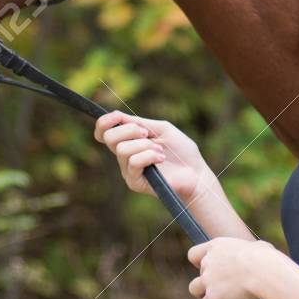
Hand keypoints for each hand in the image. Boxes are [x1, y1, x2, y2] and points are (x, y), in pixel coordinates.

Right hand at [94, 110, 214, 202]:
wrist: (195, 172)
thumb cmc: (181, 150)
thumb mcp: (161, 129)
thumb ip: (139, 123)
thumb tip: (118, 116)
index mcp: (129, 140)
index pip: (103, 132)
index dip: (104, 122)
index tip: (118, 116)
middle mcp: (125, 155)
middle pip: (110, 138)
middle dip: (130, 130)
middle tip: (148, 134)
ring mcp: (128, 170)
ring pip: (122, 149)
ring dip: (145, 145)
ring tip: (160, 151)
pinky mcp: (134, 182)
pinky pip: (134, 162)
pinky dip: (149, 156)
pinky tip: (161, 159)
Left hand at [186, 237, 279, 298]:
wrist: (264, 271)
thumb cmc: (267, 258)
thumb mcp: (258, 247)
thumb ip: (250, 251)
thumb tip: (260, 253)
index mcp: (217, 246)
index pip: (194, 254)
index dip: (199, 263)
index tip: (210, 270)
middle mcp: (208, 261)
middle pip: (200, 274)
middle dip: (212, 282)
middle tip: (229, 290)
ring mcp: (208, 279)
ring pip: (195, 290)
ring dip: (206, 296)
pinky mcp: (212, 297)